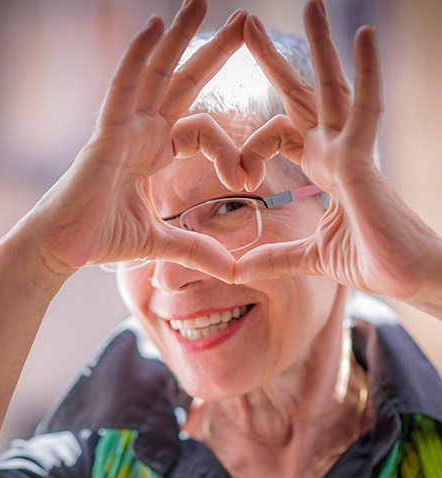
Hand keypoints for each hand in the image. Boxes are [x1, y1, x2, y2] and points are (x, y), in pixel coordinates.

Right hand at [14, 0, 246, 284]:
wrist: (63, 250)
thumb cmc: (102, 238)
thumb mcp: (161, 242)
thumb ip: (197, 249)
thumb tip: (232, 269)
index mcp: (155, 153)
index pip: (202, 130)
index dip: (229, 149)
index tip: (249, 178)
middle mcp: (141, 133)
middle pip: (183, 83)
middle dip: (213, 53)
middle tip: (245, 21)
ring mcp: (122, 129)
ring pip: (155, 74)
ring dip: (178, 38)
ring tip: (200, 2)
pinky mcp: (105, 135)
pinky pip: (123, 88)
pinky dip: (139, 57)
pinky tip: (156, 26)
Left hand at [236, 0, 441, 315]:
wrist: (409, 279)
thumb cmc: (371, 261)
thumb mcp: (310, 257)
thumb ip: (275, 257)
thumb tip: (237, 270)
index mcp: (324, 170)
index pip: (281, 135)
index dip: (251, 147)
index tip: (238, 177)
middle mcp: (337, 154)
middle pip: (302, 98)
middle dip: (276, 63)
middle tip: (249, 25)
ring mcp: (353, 154)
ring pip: (333, 91)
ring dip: (320, 48)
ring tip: (311, 4)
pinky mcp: (367, 164)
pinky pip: (366, 110)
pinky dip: (366, 74)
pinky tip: (362, 34)